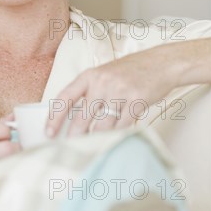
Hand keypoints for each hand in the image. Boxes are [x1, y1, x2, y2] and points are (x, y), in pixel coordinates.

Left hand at [46, 46, 177, 136]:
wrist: (162, 63)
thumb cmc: (130, 71)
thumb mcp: (104, 75)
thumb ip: (89, 92)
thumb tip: (72, 120)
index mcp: (89, 75)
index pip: (64, 97)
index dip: (54, 117)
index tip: (48, 133)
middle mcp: (102, 82)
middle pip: (82, 117)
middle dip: (75, 136)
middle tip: (70, 148)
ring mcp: (119, 91)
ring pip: (102, 125)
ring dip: (97, 139)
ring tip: (94, 146)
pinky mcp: (137, 101)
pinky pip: (123, 126)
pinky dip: (118, 134)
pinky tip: (116, 138)